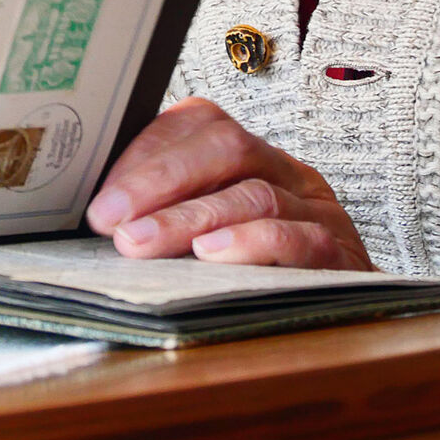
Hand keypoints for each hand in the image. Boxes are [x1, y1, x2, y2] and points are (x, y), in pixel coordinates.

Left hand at [84, 97, 372, 270]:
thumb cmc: (257, 271)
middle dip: (160, 181)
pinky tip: (210, 255)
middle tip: (112, 219)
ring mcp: (317, 209)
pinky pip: (297, 238)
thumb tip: (97, 214)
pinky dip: (249, 243)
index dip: (146, 153)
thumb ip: (166, 212)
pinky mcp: (339, 254)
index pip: (199, 123)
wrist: (342, 316)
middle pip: (227, 147)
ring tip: (142, 242)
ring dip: (190, 217)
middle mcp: (286, 171)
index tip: (102, 195)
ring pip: (254, 193)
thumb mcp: (209, 229)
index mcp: (252, 154)